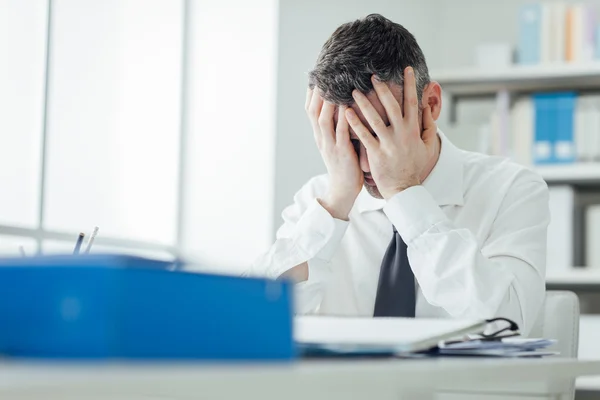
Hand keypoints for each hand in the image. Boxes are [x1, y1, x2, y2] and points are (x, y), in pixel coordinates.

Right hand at [306, 88, 362, 219]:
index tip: (317, 76)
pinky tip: (348, 107)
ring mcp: (330, 145)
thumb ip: (337, 125)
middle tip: (323, 74)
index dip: (312, 93)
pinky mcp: (341, 153)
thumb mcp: (337, 142)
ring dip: (327, 102)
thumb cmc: (345, 164)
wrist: (343, 190)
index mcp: (320, 135)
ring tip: (333, 85)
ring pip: (323, 120)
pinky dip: (343, 119)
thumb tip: (343, 105)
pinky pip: (341, 133)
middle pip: (313, 111)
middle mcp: (321, 138)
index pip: (310, 110)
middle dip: (317, 92)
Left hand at [345, 67, 437, 199]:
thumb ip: (428, 126)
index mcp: (413, 130)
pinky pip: (364, 135)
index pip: (412, 102)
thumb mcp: (427, 146)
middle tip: (373, 75)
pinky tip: (346, 112)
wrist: (404, 188)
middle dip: (383, 89)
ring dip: (364, 103)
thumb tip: (427, 108)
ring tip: (354, 91)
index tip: (407, 69)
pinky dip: (355, 123)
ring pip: (375, 118)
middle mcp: (401, 134)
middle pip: (392, 106)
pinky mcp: (376, 153)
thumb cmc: (414, 167)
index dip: (410, 84)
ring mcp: (388, 143)